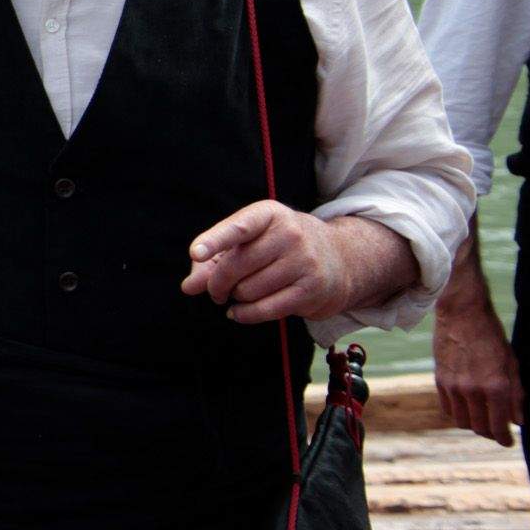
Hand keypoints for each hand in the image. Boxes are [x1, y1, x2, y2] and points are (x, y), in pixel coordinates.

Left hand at [182, 200, 353, 323]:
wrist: (339, 258)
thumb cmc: (279, 247)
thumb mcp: (249, 241)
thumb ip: (212, 260)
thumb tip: (189, 286)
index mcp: (268, 214)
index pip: (238, 228)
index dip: (214, 241)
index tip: (195, 253)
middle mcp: (289, 234)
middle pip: (235, 266)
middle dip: (217, 283)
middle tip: (216, 290)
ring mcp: (304, 261)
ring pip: (248, 290)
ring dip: (235, 298)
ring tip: (240, 293)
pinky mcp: (311, 290)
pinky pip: (265, 309)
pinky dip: (245, 315)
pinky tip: (239, 312)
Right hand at [434, 234, 522, 446]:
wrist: (461, 313)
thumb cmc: (492, 336)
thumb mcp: (512, 364)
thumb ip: (516, 394)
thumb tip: (518, 421)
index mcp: (496, 386)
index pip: (499, 426)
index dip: (504, 439)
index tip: (508, 442)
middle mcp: (473, 390)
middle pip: (479, 428)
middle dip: (490, 433)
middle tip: (497, 431)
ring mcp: (454, 386)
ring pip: (462, 421)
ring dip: (473, 425)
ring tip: (481, 420)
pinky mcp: (440, 380)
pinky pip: (448, 408)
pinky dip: (458, 413)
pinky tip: (467, 407)